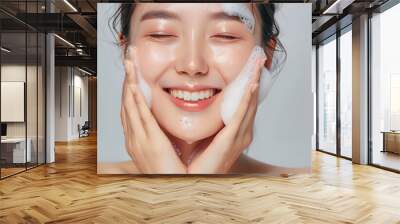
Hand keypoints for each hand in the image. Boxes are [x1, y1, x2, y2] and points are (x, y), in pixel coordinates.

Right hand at [121, 46, 186, 173]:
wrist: (172, 189)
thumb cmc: (169, 172)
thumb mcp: (161, 150)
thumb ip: (160, 136)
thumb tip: (164, 123)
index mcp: (138, 139)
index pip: (131, 108)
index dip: (130, 89)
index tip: (132, 73)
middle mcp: (135, 137)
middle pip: (127, 102)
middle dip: (127, 80)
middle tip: (129, 60)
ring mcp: (139, 138)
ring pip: (131, 105)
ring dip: (130, 83)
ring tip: (130, 65)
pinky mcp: (150, 141)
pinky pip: (140, 116)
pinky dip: (135, 100)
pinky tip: (134, 86)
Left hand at [188, 57, 265, 173]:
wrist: (195, 182)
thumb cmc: (198, 162)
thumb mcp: (204, 135)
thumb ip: (206, 120)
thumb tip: (194, 102)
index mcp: (234, 131)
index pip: (244, 103)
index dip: (248, 84)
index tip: (250, 67)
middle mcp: (241, 133)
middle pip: (251, 100)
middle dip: (255, 78)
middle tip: (259, 59)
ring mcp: (238, 136)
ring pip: (249, 103)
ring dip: (254, 82)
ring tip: (257, 65)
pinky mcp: (231, 139)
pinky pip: (241, 114)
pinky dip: (248, 98)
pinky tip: (251, 84)